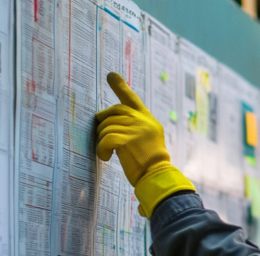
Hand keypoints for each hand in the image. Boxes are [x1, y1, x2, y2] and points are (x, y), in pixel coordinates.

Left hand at [96, 72, 194, 216]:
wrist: (158, 176)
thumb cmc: (151, 164)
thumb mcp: (148, 140)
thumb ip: (135, 127)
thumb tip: (112, 122)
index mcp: (148, 119)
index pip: (131, 99)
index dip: (120, 86)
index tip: (111, 75)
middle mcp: (142, 120)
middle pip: (113, 112)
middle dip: (102, 123)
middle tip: (101, 137)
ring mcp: (136, 129)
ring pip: (106, 127)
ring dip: (101, 141)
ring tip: (106, 153)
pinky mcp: (128, 140)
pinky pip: (105, 139)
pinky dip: (101, 149)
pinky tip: (106, 157)